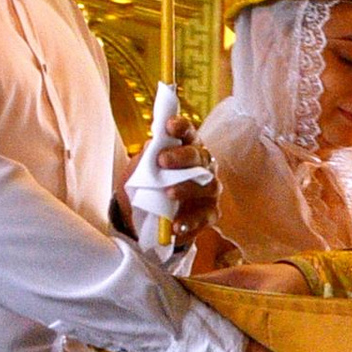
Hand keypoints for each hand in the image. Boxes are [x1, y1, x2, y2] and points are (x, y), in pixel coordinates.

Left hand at [123, 89, 215, 253]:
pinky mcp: (209, 213)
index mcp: (187, 148)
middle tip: (162, 160)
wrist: (148, 216)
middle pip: (199, 156)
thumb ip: (146, 158)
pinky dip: (190, 222)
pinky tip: (176, 226)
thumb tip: (151, 147)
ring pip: (208, 186)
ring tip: (169, 193)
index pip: (188, 133)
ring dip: (188, 188)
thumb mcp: (141, 169)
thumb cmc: (149, 184)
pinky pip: (205, 217)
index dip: (181, 127)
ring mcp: (209, 190)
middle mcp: (203, 166)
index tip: (169, 125)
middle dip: (182, 157)